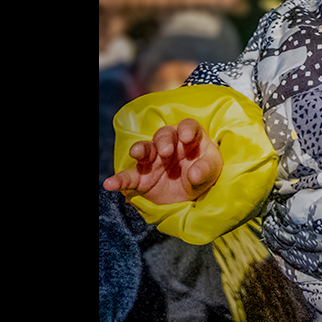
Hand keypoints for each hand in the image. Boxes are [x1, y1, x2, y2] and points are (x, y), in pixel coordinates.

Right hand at [103, 119, 223, 204]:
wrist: (190, 195)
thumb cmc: (203, 172)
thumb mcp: (211, 171)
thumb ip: (205, 170)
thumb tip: (195, 174)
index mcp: (190, 137)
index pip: (188, 126)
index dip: (186, 129)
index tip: (187, 136)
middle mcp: (170, 144)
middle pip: (164, 135)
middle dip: (164, 140)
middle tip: (166, 151)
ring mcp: (153, 160)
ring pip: (144, 149)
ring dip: (140, 150)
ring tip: (137, 154)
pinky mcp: (141, 177)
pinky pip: (128, 176)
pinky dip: (119, 179)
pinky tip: (110, 183)